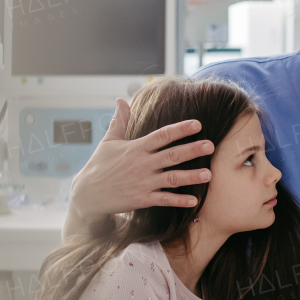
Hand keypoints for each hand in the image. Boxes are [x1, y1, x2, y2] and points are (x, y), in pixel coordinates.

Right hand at [68, 97, 212, 217]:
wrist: (88, 194)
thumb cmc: (100, 165)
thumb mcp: (108, 141)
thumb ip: (119, 120)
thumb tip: (121, 99)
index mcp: (136, 148)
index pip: (162, 135)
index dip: (180, 129)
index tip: (197, 124)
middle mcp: (142, 164)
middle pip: (171, 155)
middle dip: (192, 150)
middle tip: (211, 146)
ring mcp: (144, 182)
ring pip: (171, 178)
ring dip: (191, 177)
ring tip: (209, 174)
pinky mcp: (143, 199)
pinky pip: (164, 200)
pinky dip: (178, 200)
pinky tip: (194, 200)